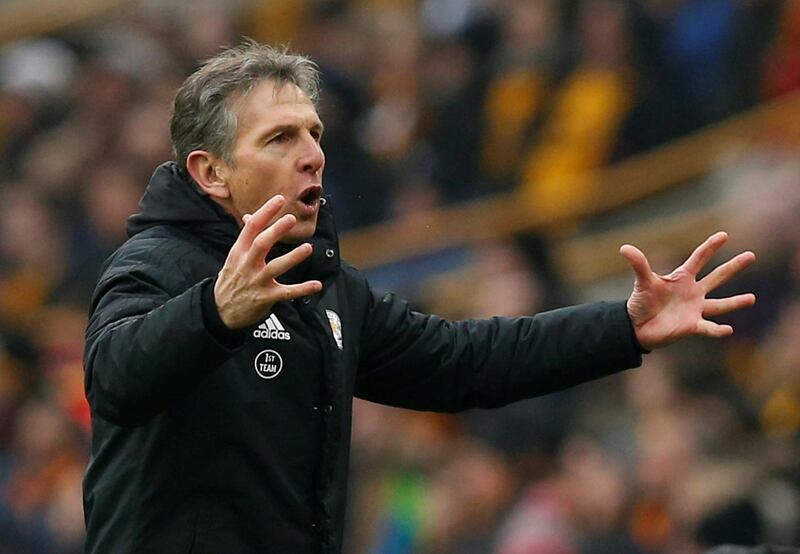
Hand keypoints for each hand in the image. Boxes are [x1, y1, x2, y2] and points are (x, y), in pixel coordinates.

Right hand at [214, 195, 322, 328]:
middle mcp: (247, 264)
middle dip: (276, 230)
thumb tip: (249, 216)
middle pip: (261, 244)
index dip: (265, 212)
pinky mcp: (265, 298)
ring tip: (308, 248)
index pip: (251, 227)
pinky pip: (287, 292)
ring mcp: (256, 281)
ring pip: (275, 267)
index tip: (279, 199)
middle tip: (291, 218)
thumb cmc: (231, 279)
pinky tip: (317, 284)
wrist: (220, 311)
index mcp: (239, 251)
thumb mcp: (234, 257)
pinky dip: (302, 289)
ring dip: (293, 257)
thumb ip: (246, 239)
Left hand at [620, 231, 755, 350]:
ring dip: (735, 302)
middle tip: (751, 255)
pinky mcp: (692, 326)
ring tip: (752, 298)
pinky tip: (728, 329)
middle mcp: (693, 292)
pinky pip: (708, 328)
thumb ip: (639, 265)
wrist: (636, 326)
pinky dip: (717, 330)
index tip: (723, 235)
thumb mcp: (642, 282)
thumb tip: (624, 247)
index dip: (710, 247)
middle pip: (717, 277)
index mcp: (682, 278)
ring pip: (720, 304)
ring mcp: (695, 309)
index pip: (699, 259)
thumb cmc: (641, 302)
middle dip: (733, 266)